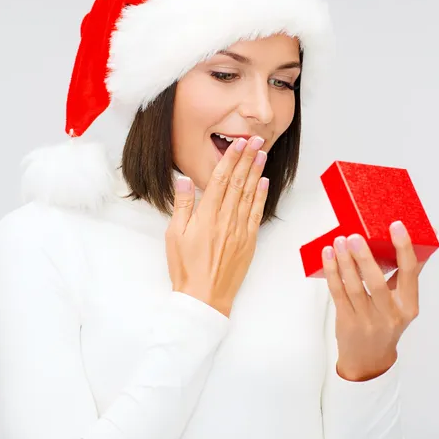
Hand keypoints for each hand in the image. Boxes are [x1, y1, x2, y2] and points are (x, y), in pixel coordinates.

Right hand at [165, 136, 268, 316]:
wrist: (205, 297)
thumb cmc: (186, 267)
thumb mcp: (175, 235)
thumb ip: (182, 205)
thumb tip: (184, 179)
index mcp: (207, 215)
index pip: (220, 180)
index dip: (230, 159)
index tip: (238, 144)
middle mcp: (226, 219)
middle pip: (238, 182)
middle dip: (247, 159)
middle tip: (257, 140)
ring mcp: (240, 230)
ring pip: (250, 194)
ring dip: (256, 172)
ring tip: (262, 154)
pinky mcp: (249, 241)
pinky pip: (257, 213)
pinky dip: (261, 196)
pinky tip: (264, 183)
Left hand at [322, 222, 428, 380]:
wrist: (369, 360)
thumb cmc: (387, 323)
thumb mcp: (403, 302)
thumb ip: (409, 273)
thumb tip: (424, 240)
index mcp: (408, 306)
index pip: (409, 273)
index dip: (403, 248)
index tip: (396, 226)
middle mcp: (390, 314)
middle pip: (377, 283)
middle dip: (365, 258)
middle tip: (355, 236)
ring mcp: (367, 320)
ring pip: (354, 288)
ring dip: (345, 262)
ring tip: (339, 242)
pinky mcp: (347, 322)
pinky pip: (338, 293)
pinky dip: (332, 273)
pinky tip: (328, 256)